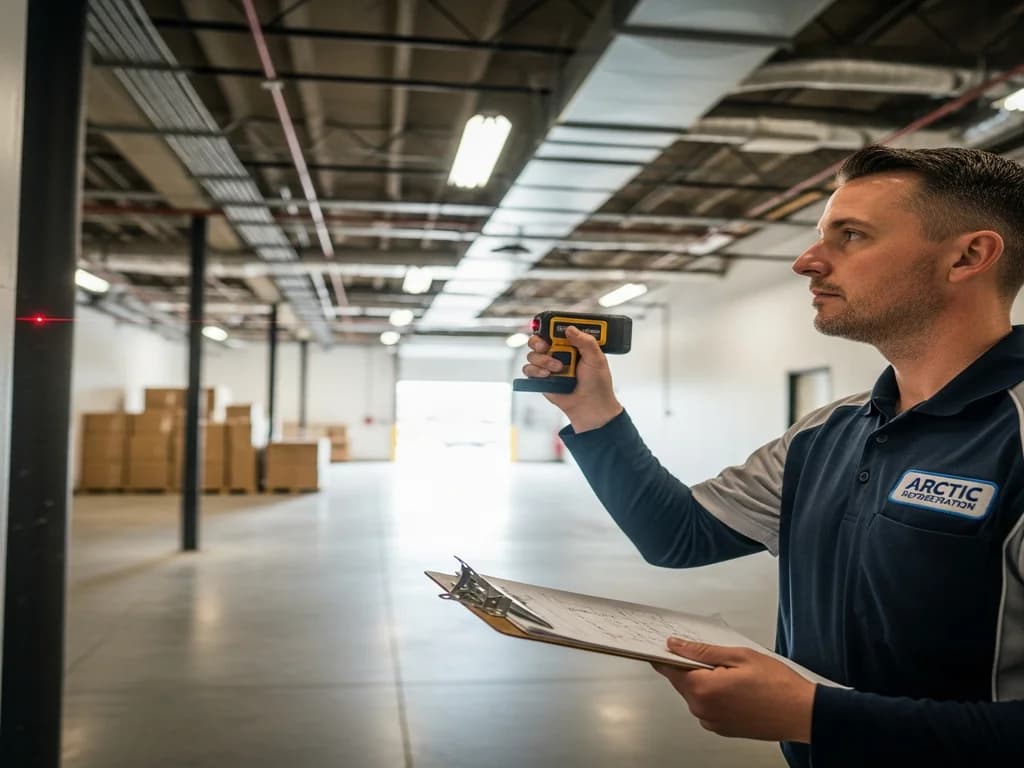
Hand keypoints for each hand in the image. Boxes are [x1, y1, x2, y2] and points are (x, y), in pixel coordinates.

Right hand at [522, 326, 622, 431]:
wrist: (591, 407)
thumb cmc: (597, 384)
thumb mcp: (596, 358)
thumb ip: (585, 341)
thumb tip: (570, 329)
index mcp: (571, 345)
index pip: (555, 330)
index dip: (550, 327)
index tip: (550, 329)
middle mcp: (558, 353)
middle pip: (538, 339)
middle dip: (539, 341)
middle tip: (546, 346)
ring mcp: (548, 366)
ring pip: (532, 354)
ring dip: (543, 360)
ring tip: (558, 368)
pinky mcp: (541, 379)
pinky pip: (529, 370)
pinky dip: (536, 371)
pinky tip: (548, 375)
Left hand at [652, 637, 815, 742]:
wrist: (802, 713)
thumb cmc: (777, 685)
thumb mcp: (738, 656)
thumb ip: (702, 650)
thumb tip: (677, 645)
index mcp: (703, 690)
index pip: (669, 669)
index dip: (666, 654)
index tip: (665, 645)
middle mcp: (703, 710)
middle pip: (683, 681)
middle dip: (692, 665)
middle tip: (716, 655)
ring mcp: (712, 722)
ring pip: (696, 693)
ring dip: (706, 680)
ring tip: (734, 672)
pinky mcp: (722, 728)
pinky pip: (708, 706)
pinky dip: (715, 694)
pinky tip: (736, 687)